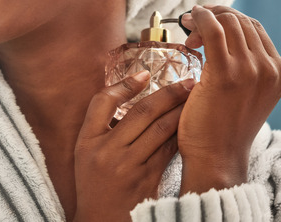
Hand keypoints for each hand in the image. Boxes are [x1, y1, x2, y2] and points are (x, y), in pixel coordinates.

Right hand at [74, 71, 192, 220]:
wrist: (100, 221)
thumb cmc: (94, 184)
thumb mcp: (86, 152)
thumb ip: (102, 127)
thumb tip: (130, 94)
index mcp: (87, 141)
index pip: (102, 102)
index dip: (125, 85)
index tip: (145, 74)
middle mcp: (106, 151)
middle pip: (141, 112)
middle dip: (168, 94)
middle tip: (187, 82)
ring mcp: (128, 166)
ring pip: (161, 129)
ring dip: (181, 111)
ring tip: (195, 98)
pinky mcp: (148, 179)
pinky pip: (169, 150)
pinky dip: (180, 134)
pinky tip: (191, 124)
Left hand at [177, 5, 280, 193]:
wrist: (216, 156)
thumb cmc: (220, 127)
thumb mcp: (243, 94)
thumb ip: (241, 68)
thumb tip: (217, 38)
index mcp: (278, 72)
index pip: (255, 28)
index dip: (227, 19)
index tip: (204, 24)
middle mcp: (270, 68)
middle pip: (243, 21)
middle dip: (215, 15)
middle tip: (190, 26)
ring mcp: (252, 70)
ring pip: (229, 21)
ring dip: (204, 17)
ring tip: (187, 30)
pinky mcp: (227, 73)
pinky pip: (214, 30)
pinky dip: (200, 18)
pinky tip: (188, 21)